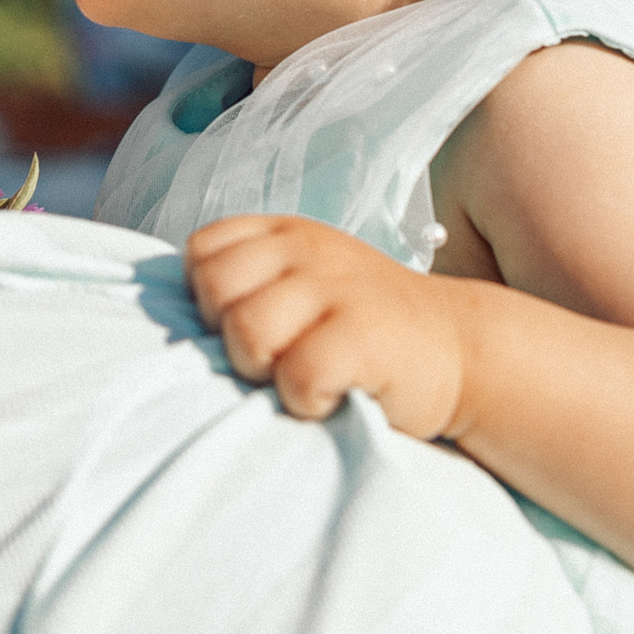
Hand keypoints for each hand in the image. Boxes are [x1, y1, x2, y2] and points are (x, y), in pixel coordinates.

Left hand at [186, 215, 469, 438]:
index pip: (202, 252)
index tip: (247, 324)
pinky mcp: (365, 335)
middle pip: (215, 291)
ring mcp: (338, 288)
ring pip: (247, 333)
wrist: (462, 351)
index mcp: (286, 232)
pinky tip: (336, 394)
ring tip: (305, 376)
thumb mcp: (306, 283)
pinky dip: (306, 401)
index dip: (209, 299)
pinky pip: (297, 376)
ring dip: (267, 373)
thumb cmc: (365, 330)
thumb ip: (249, 284)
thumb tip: (171, 325)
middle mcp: (309, 249)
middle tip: (276, 357)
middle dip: (229, 336)